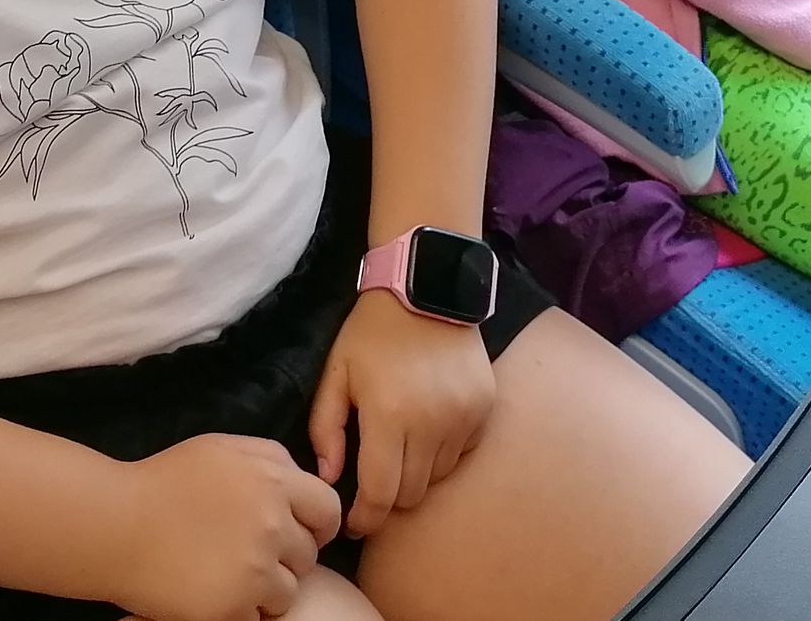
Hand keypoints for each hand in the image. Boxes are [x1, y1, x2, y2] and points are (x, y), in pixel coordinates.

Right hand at [113, 434, 339, 620]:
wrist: (115, 525)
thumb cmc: (164, 482)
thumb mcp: (221, 449)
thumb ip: (269, 458)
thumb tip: (300, 478)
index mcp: (273, 480)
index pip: (327, 509)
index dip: (317, 524)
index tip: (302, 533)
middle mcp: (272, 524)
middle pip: (309, 555)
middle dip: (286, 558)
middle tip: (251, 555)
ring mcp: (254, 569)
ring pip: (287, 592)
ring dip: (266, 590)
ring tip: (230, 576)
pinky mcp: (232, 607)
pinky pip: (259, 618)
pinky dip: (241, 611)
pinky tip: (214, 593)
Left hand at [308, 287, 494, 538]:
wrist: (426, 288)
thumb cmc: (372, 332)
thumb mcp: (336, 373)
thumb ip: (326, 428)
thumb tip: (329, 477)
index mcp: (389, 416)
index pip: (380, 494)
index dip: (365, 517)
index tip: (353, 521)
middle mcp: (431, 423)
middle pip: (410, 494)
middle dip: (388, 497)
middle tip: (374, 479)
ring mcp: (463, 417)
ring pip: (437, 477)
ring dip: (416, 473)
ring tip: (401, 445)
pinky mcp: (484, 409)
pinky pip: (461, 453)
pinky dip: (443, 452)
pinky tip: (428, 426)